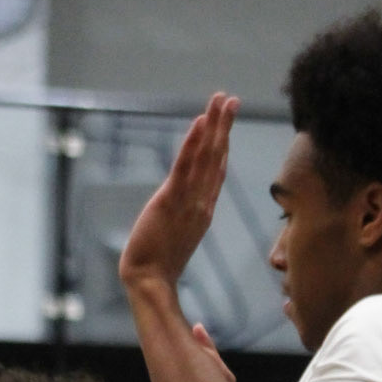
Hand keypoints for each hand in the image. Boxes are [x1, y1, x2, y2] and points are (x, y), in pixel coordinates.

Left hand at [120, 93, 239, 291]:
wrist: (150, 282)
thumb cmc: (158, 269)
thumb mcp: (176, 240)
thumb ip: (182, 222)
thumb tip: (182, 215)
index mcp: (203, 212)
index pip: (216, 172)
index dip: (223, 146)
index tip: (227, 124)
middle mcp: (202, 203)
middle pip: (217, 158)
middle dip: (224, 126)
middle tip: (232, 99)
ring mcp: (189, 201)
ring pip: (206, 156)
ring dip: (215, 125)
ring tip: (222, 99)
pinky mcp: (171, 200)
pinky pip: (185, 166)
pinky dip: (194, 143)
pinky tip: (200, 121)